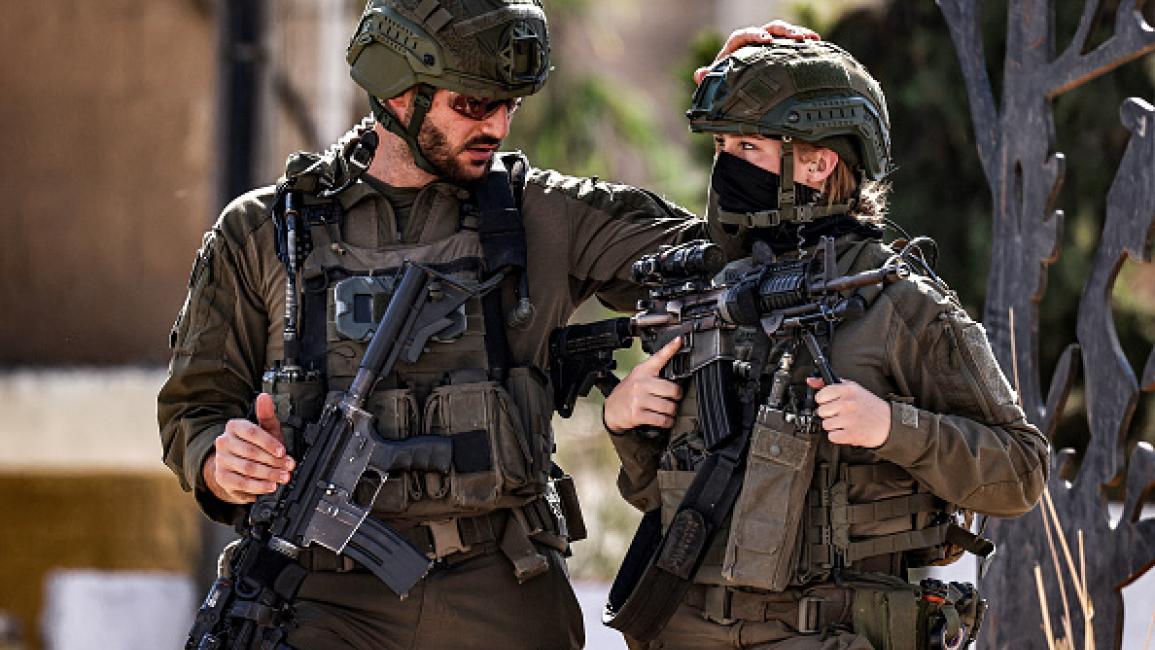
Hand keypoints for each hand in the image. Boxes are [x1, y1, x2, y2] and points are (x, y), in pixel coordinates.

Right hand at [203, 393, 295, 503]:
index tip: (282, 451)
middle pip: (251, 452)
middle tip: (289, 466)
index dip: (269, 443)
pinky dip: (259, 486)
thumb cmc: (256, 445)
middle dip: (274, 461)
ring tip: (284, 477)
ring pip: (248, 468)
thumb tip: (264, 397)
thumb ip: (267, 414)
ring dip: (269, 474)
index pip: (252, 432)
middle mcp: (223, 442)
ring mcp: (221, 460)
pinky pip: (242, 483)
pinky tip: (270, 486)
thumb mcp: (265, 429)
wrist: (238, 466)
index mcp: (234, 427)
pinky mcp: (222, 477)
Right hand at [603, 337, 683, 433]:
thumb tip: (675, 374)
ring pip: (669, 406)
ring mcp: (639, 399)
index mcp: (643, 371)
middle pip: (672, 389)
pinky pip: (661, 419)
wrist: (611, 409)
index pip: (659, 357)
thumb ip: (654, 373)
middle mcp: (641, 383)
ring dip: (672, 411)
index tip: (679, 341)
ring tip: (667, 410)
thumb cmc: (628, 392)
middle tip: (674, 398)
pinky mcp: (638, 414)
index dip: (670, 348)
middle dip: (676, 397)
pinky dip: (667, 422)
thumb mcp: (637, 377)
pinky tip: (664, 419)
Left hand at [695, 21, 820, 83]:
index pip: (742, 36)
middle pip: (767, 30)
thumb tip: (699, 73)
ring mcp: (767, 51)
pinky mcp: (778, 57)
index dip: (753, 35)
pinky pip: (791, 47)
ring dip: (797, 35)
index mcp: (734, 51)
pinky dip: (803, 45)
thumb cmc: (725, 93)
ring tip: (812, 39)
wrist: (735, 104)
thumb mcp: (717, 87)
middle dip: (782, 31)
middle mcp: (752, 46)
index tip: (765, 40)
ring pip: (782, 36)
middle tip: (796, 37)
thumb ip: (709, 80)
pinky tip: (817, 46)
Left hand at [806, 377, 890, 447]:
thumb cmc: (870, 406)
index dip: (824, 401)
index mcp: (847, 390)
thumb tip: (811, 381)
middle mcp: (847, 403)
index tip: (830, 403)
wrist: (889, 423)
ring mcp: (849, 419)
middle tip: (840, 414)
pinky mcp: (851, 434)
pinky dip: (838, 436)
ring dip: (834, 426)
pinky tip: (846, 431)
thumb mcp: (852, 389)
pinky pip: (832, 437)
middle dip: (829, 414)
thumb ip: (829, 384)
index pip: (821, 395)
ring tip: (845, 423)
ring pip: (826, 425)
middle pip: (821, 411)